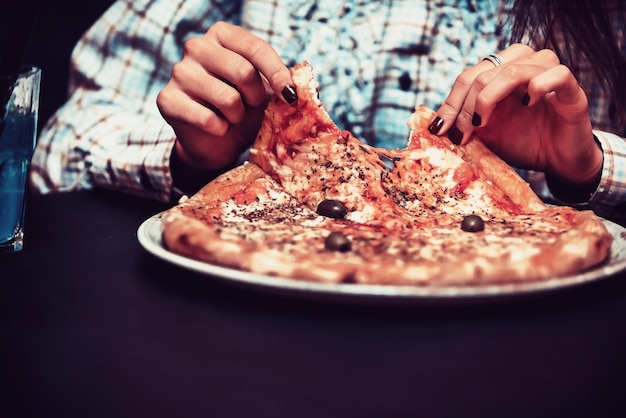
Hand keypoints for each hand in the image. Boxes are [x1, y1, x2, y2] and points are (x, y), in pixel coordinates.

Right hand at [156, 21, 296, 172]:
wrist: (216, 142)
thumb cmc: (243, 109)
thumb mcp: (266, 92)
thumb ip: (282, 82)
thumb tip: (302, 85)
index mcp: (222, 35)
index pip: (256, 48)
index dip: (278, 73)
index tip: (290, 96)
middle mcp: (196, 47)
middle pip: (243, 72)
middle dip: (255, 98)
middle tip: (250, 107)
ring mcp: (179, 72)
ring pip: (228, 99)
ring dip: (238, 116)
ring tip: (231, 117)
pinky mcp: (167, 100)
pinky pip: (208, 119)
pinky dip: (220, 130)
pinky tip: (215, 127)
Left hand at [429, 43, 602, 187]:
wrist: (557, 161)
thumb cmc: (522, 142)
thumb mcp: (486, 135)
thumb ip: (464, 124)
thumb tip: (433, 127)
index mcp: (500, 73)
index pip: (468, 76)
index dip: (450, 103)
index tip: (440, 130)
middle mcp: (524, 66)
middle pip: (484, 71)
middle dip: (466, 106)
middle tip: (460, 134)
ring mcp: (548, 74)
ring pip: (514, 68)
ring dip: (490, 97)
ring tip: (484, 123)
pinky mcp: (572, 89)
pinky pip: (556, 73)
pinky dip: (537, 86)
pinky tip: (526, 104)